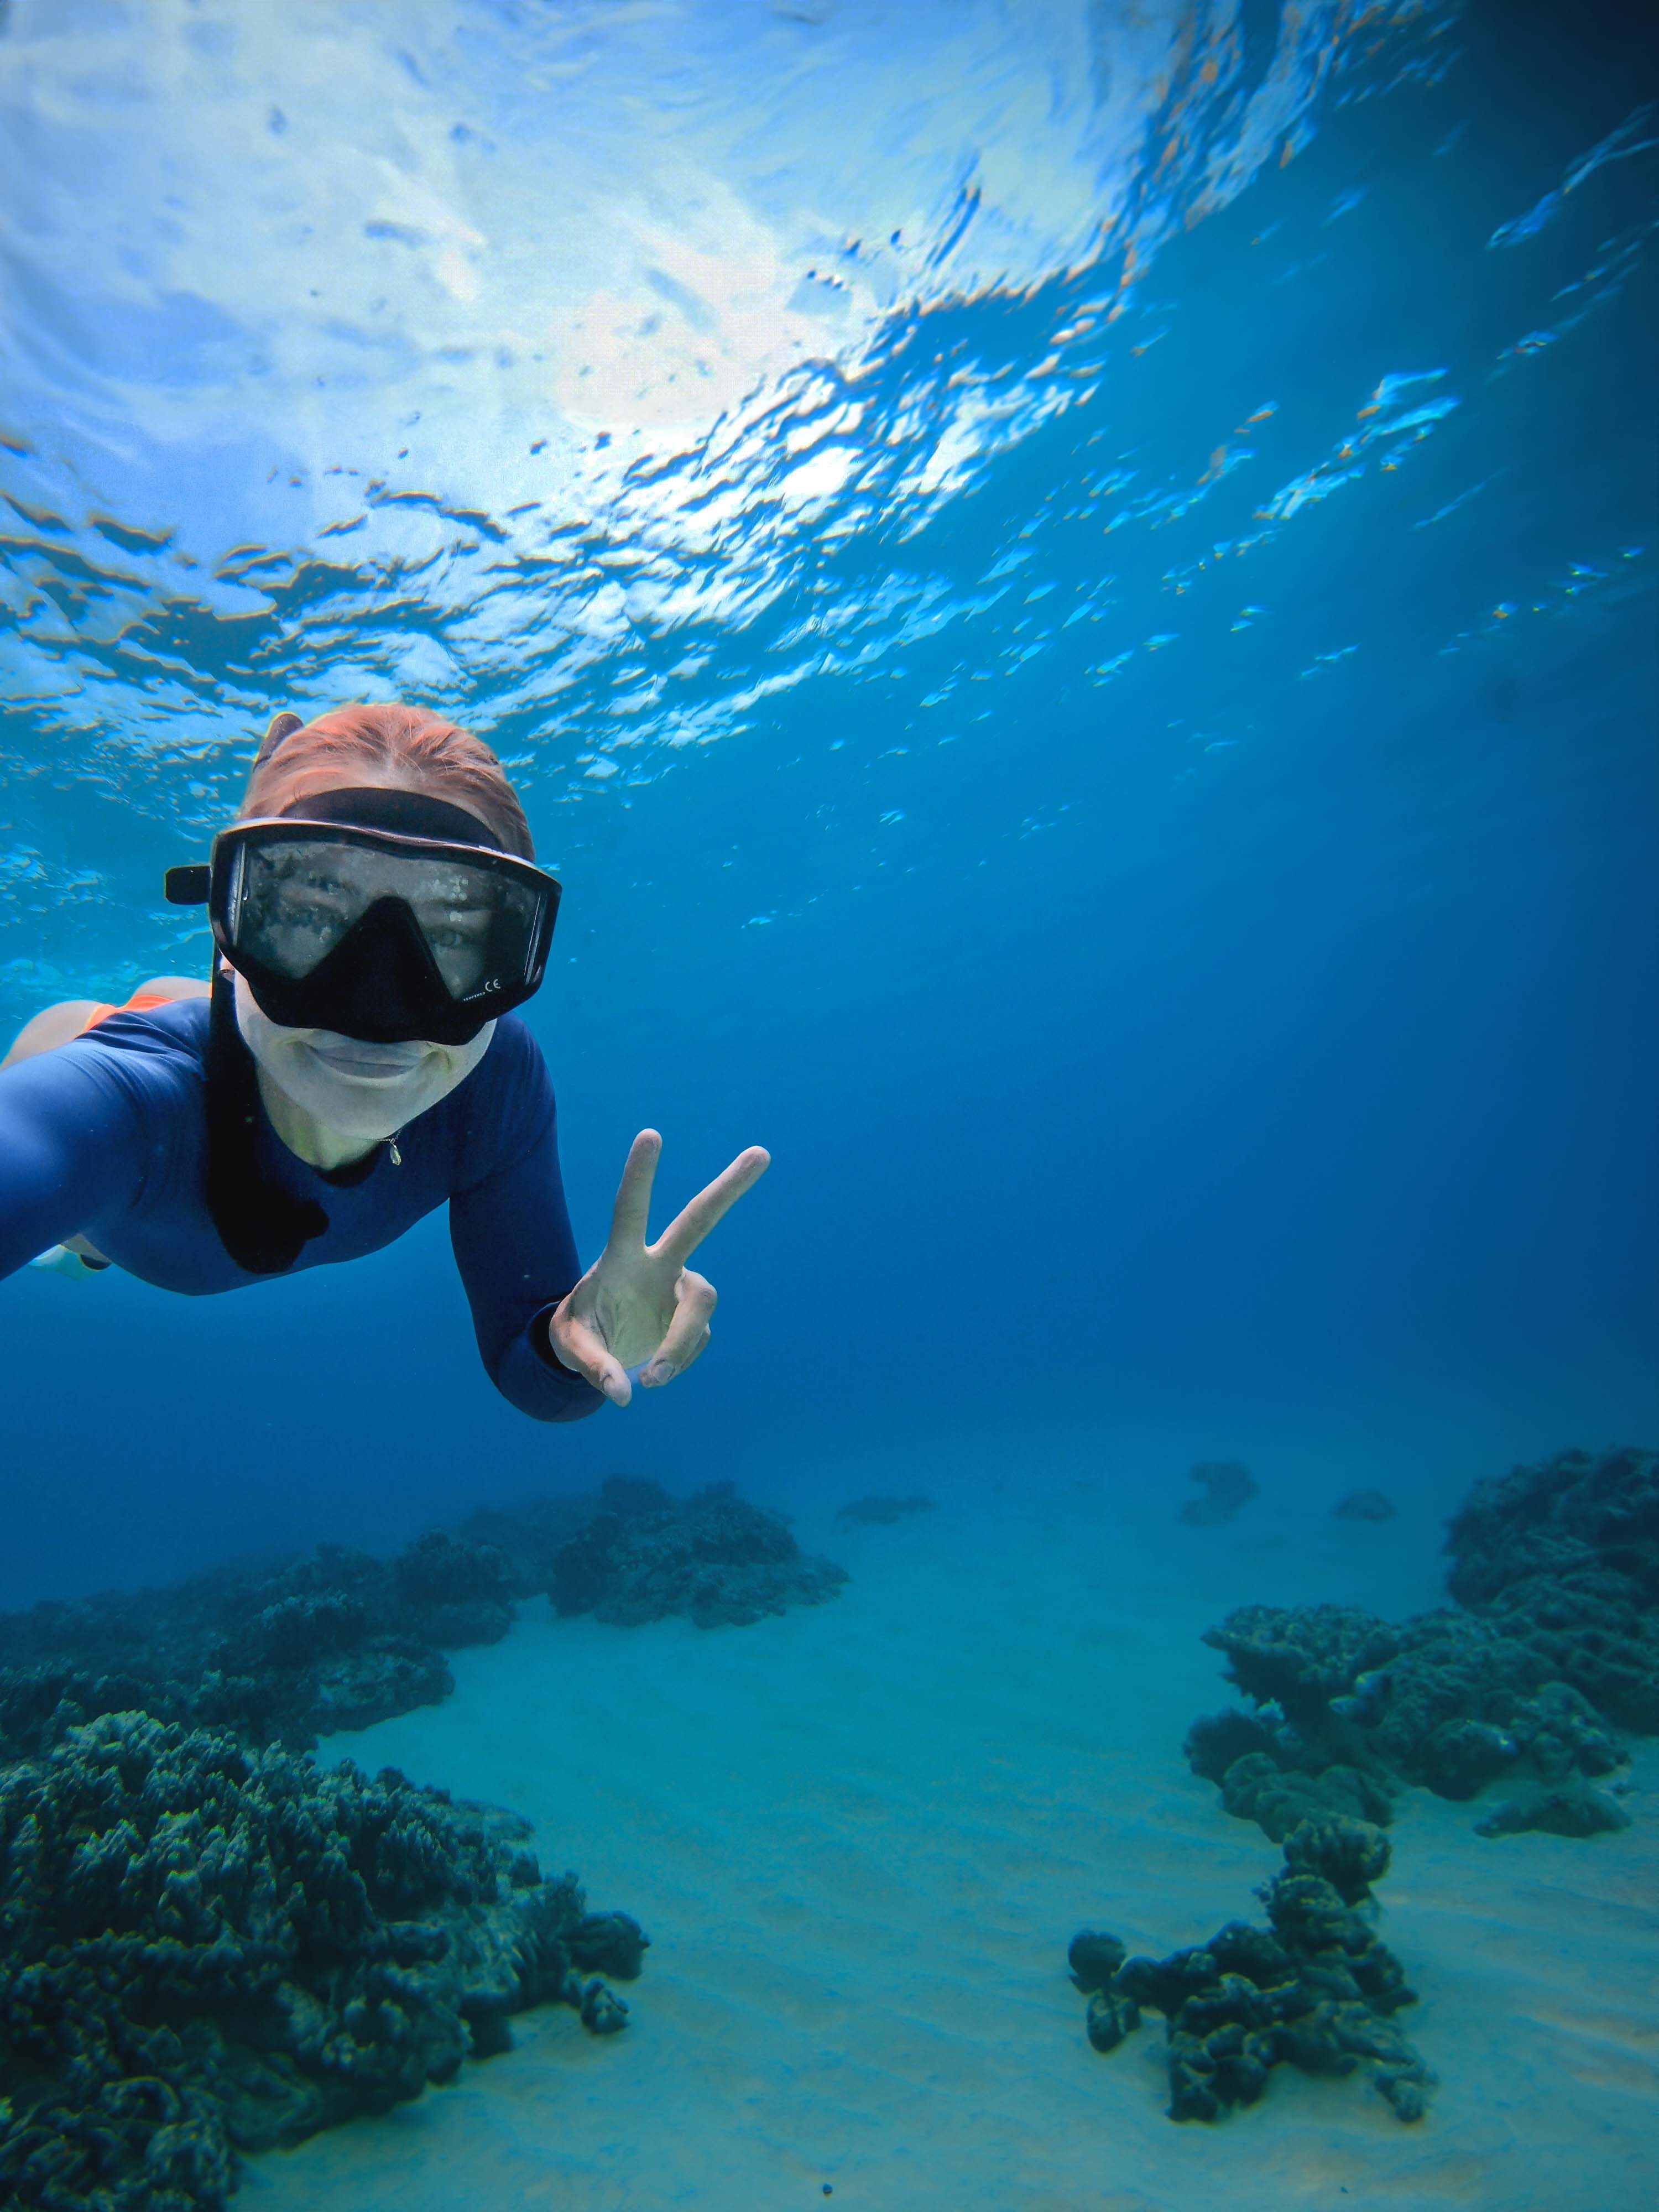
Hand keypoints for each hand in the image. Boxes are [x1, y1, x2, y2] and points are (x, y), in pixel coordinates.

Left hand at [548, 1129, 769, 1405]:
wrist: (598, 1348)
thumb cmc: (579, 1332)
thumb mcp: (568, 1347)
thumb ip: (591, 1367)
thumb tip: (623, 1392)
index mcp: (621, 1257)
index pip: (629, 1210)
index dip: (640, 1175)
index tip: (651, 1134)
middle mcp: (659, 1263)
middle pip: (699, 1220)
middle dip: (729, 1188)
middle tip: (762, 1152)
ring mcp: (680, 1289)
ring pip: (702, 1302)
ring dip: (682, 1341)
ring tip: (651, 1378)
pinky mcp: (693, 1317)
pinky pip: (695, 1341)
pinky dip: (675, 1361)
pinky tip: (653, 1370)